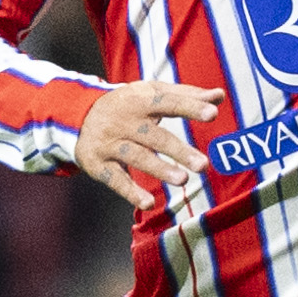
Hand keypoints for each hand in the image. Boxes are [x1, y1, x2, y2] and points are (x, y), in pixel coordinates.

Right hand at [74, 77, 222, 212]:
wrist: (78, 116)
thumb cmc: (128, 106)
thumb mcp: (152, 93)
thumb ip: (186, 95)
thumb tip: (219, 95)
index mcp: (140, 100)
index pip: (168, 102)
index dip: (190, 107)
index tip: (212, 113)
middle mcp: (124, 121)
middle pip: (154, 136)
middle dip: (178, 150)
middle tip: (203, 165)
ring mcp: (110, 143)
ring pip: (136, 156)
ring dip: (159, 169)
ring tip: (182, 180)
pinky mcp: (98, 164)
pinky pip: (115, 179)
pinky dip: (130, 192)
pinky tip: (148, 203)